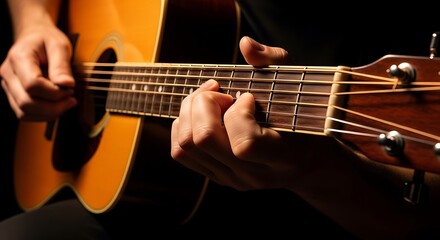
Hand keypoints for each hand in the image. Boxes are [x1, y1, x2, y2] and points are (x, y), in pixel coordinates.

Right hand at [0, 24, 76, 120]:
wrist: (35, 36)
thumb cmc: (47, 39)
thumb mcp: (59, 45)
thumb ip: (61, 65)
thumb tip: (66, 85)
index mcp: (18, 58)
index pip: (32, 85)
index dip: (54, 92)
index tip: (70, 88)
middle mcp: (8, 73)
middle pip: (26, 103)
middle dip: (53, 107)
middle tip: (71, 98)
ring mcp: (8, 86)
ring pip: (24, 113)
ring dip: (49, 114)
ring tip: (66, 102)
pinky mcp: (13, 95)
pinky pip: (25, 114)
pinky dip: (42, 115)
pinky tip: (57, 106)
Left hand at [171, 36, 336, 190]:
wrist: (311, 165)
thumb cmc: (306, 122)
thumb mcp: (300, 89)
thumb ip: (275, 62)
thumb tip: (245, 44)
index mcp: (281, 157)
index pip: (244, 143)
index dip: (238, 111)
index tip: (249, 96)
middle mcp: (252, 174)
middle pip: (204, 139)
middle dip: (204, 103)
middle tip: (222, 93)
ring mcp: (232, 179)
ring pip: (186, 145)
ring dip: (190, 111)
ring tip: (210, 100)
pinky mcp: (217, 176)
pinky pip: (180, 152)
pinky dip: (182, 125)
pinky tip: (201, 114)